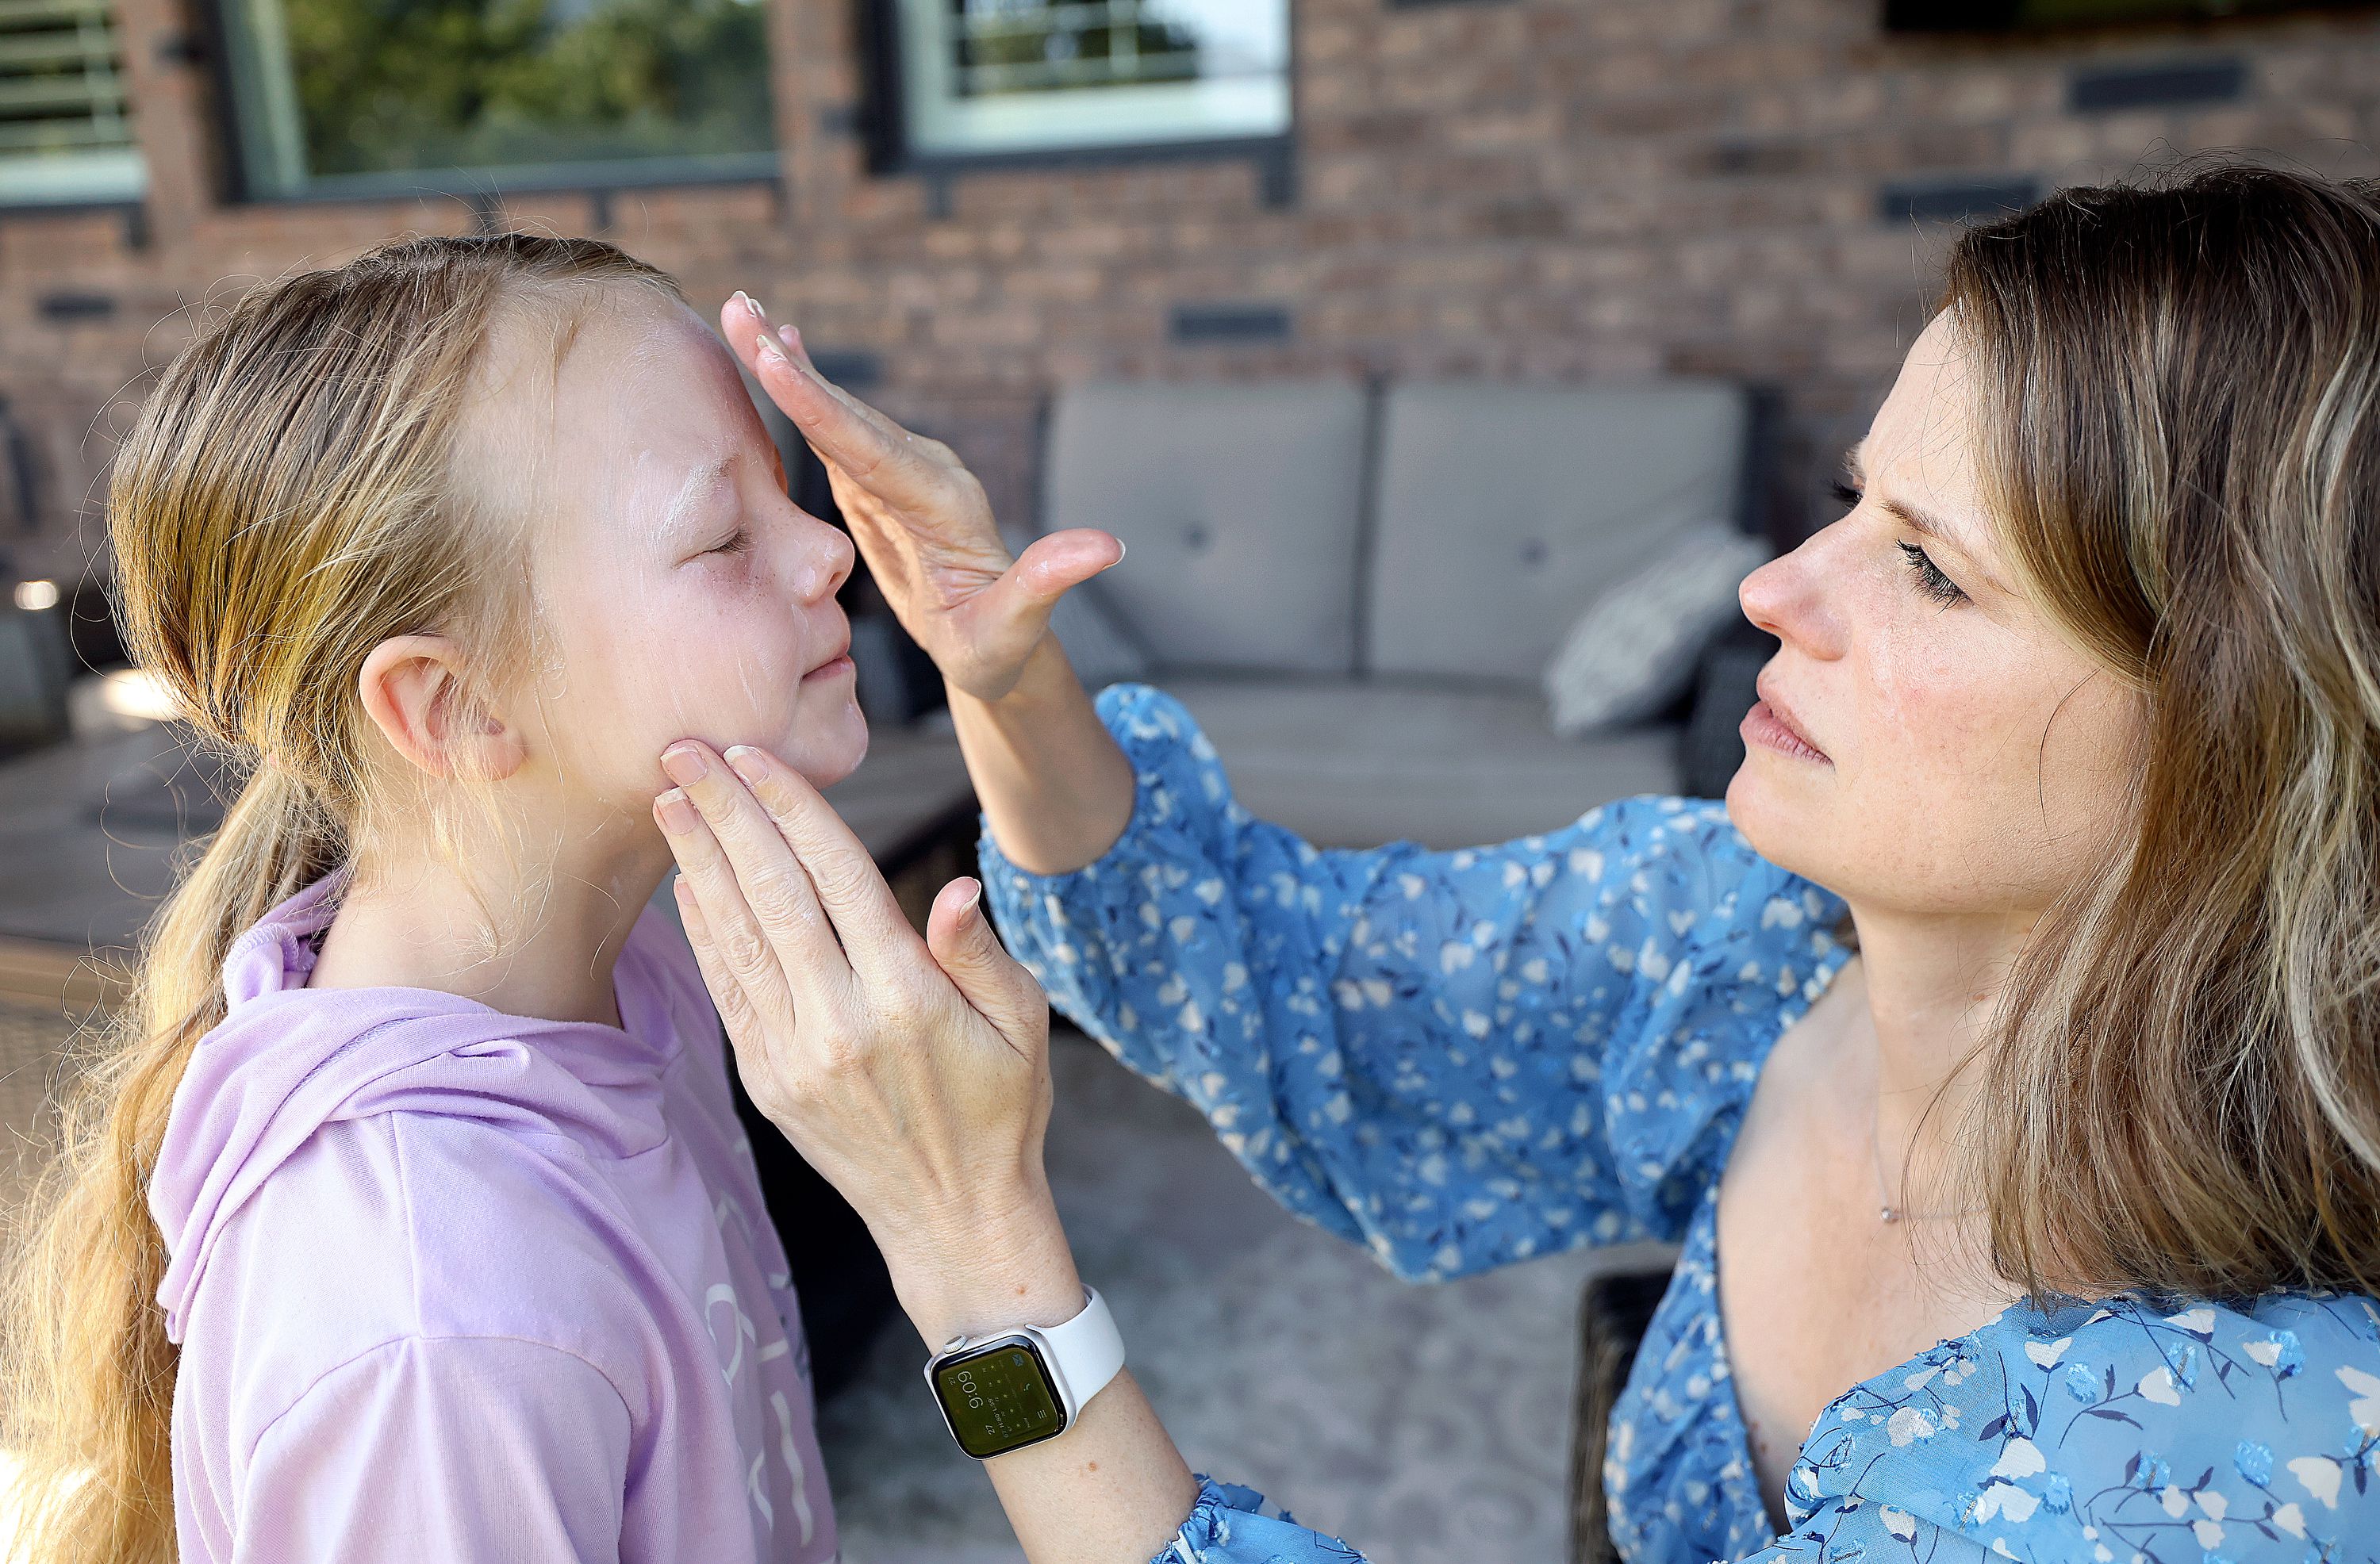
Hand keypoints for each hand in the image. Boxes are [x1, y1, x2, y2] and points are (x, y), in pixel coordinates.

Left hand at [654, 737, 1084, 1341]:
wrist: (954, 1219)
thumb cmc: (1001, 1108)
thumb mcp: (1023, 1025)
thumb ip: (981, 952)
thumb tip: (955, 886)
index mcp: (907, 996)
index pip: (837, 876)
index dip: (791, 808)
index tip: (754, 753)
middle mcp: (840, 1022)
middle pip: (771, 893)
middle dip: (725, 814)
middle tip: (683, 750)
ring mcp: (795, 1055)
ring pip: (736, 936)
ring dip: (698, 862)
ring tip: (669, 799)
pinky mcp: (768, 1082)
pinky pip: (728, 990)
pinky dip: (704, 931)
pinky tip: (689, 883)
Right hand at [722, 293, 1123, 701]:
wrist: (996, 648)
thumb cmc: (1001, 647)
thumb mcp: (1020, 626)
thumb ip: (1050, 581)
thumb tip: (1106, 547)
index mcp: (945, 501)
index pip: (875, 449)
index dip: (823, 407)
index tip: (776, 361)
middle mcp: (925, 472)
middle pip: (850, 415)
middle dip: (792, 365)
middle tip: (738, 306)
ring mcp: (902, 473)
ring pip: (838, 415)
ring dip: (787, 364)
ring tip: (740, 310)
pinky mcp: (881, 484)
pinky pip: (835, 435)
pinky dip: (802, 394)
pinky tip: (774, 353)